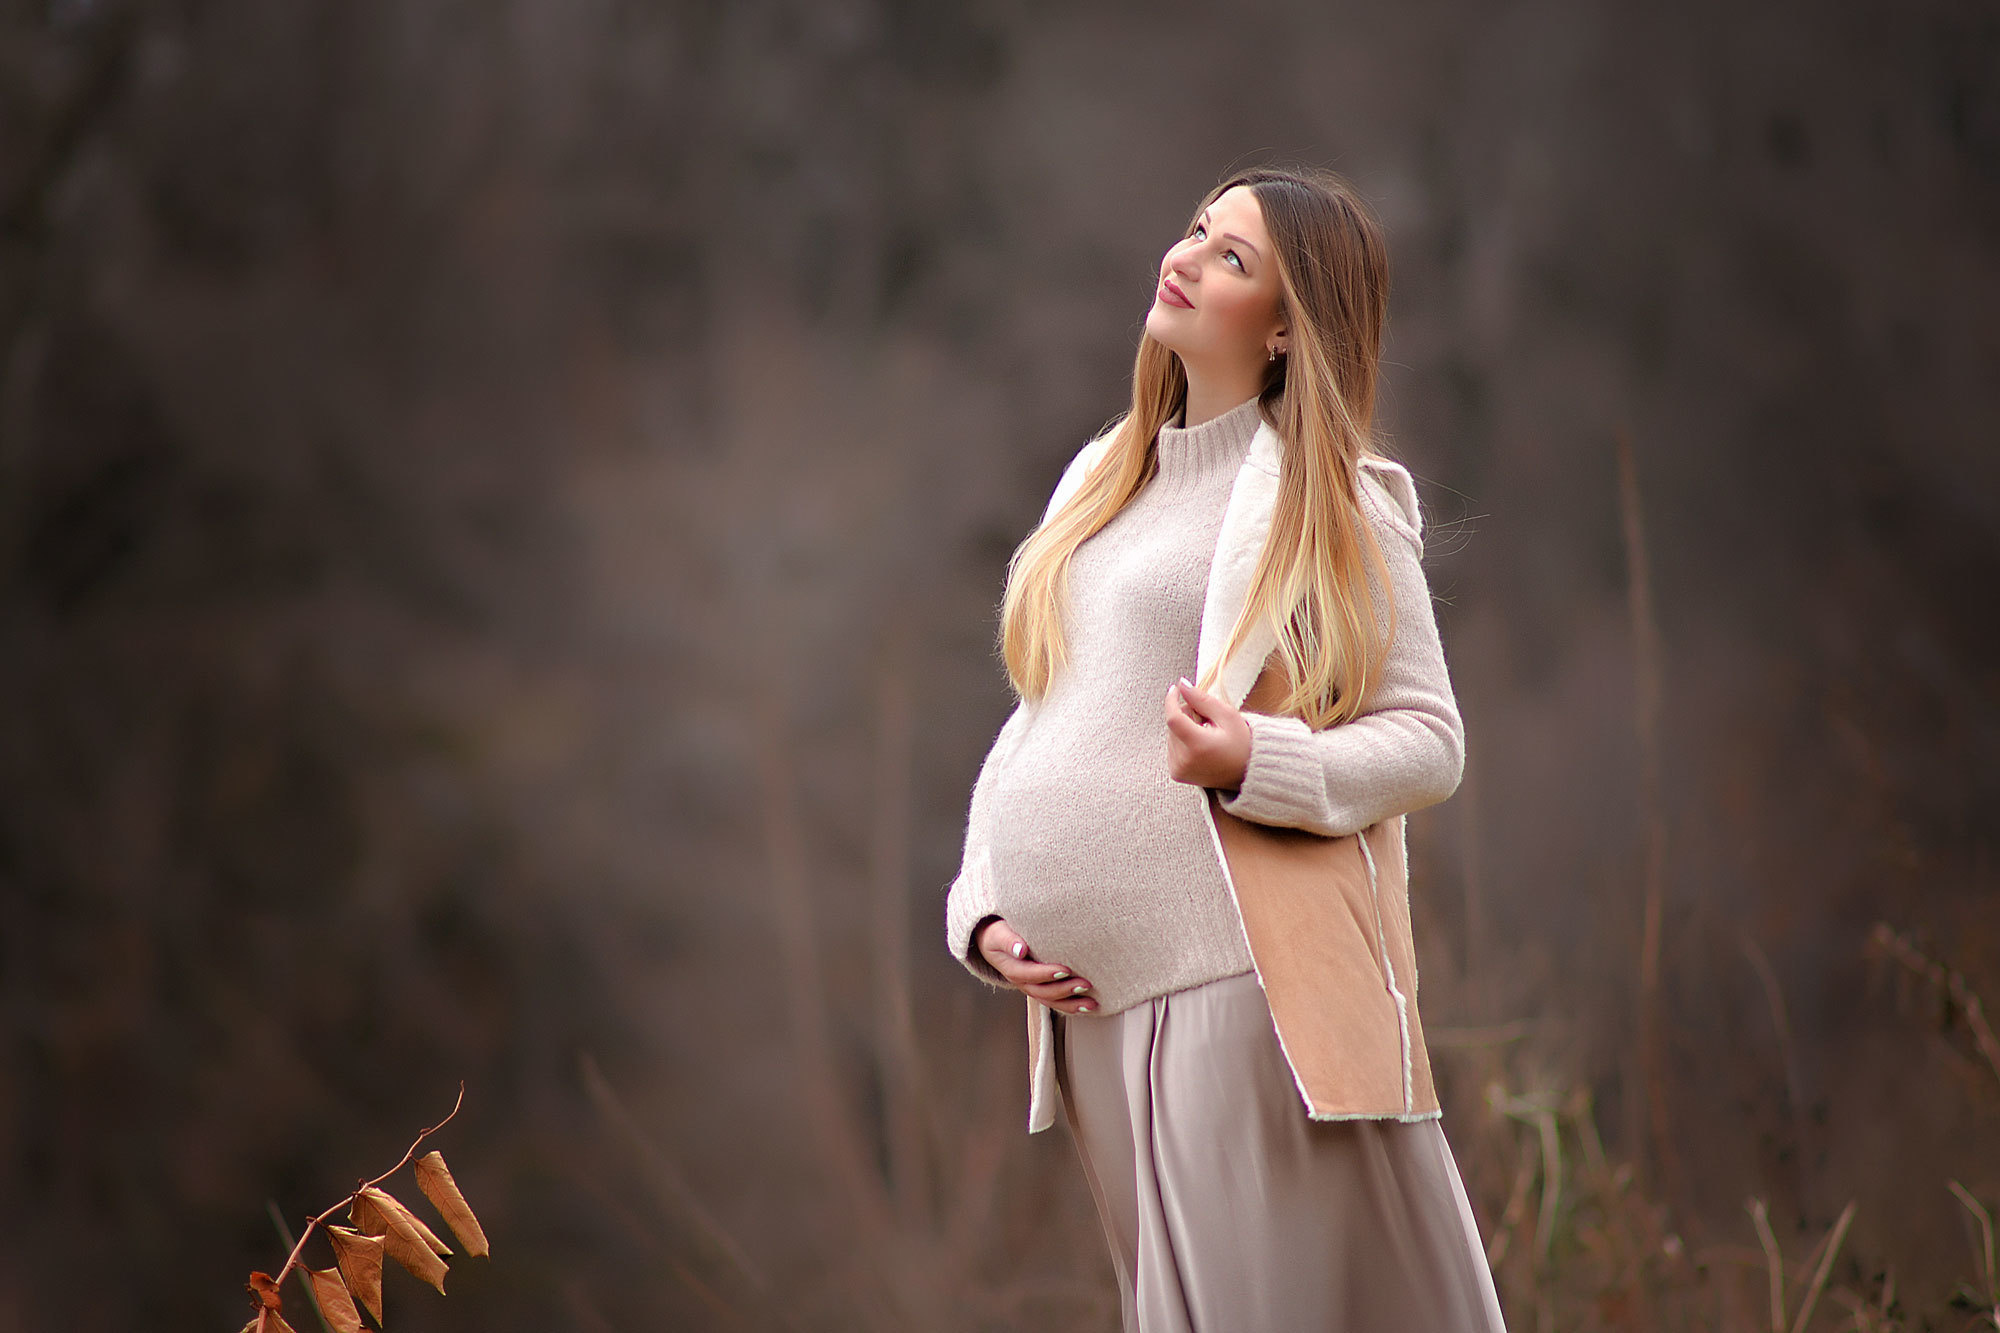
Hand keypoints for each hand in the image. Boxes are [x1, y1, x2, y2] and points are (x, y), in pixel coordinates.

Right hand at [974, 916, 1097, 1014]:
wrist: (994, 943)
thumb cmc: (998, 935)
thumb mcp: (999, 934)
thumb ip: (1009, 941)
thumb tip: (1021, 949)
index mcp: (1013, 969)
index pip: (1030, 974)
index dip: (1047, 974)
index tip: (1066, 969)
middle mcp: (1022, 983)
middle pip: (1044, 992)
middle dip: (1065, 990)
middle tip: (1085, 984)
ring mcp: (1032, 988)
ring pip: (1051, 1001)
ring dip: (1072, 1004)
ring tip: (1091, 1003)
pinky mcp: (1041, 989)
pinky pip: (1055, 1001)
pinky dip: (1071, 1006)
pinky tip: (1087, 1006)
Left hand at [1164, 675, 1250, 789]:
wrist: (1246, 773)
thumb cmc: (1241, 744)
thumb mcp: (1227, 716)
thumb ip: (1202, 700)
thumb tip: (1182, 685)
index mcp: (1198, 746)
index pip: (1173, 718)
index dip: (1172, 701)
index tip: (1176, 689)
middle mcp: (1185, 761)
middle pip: (1173, 725)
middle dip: (1186, 716)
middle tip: (1207, 720)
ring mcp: (1179, 769)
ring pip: (1171, 735)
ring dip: (1184, 729)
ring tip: (1206, 735)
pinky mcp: (1177, 774)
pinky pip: (1172, 748)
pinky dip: (1182, 742)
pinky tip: (1199, 746)